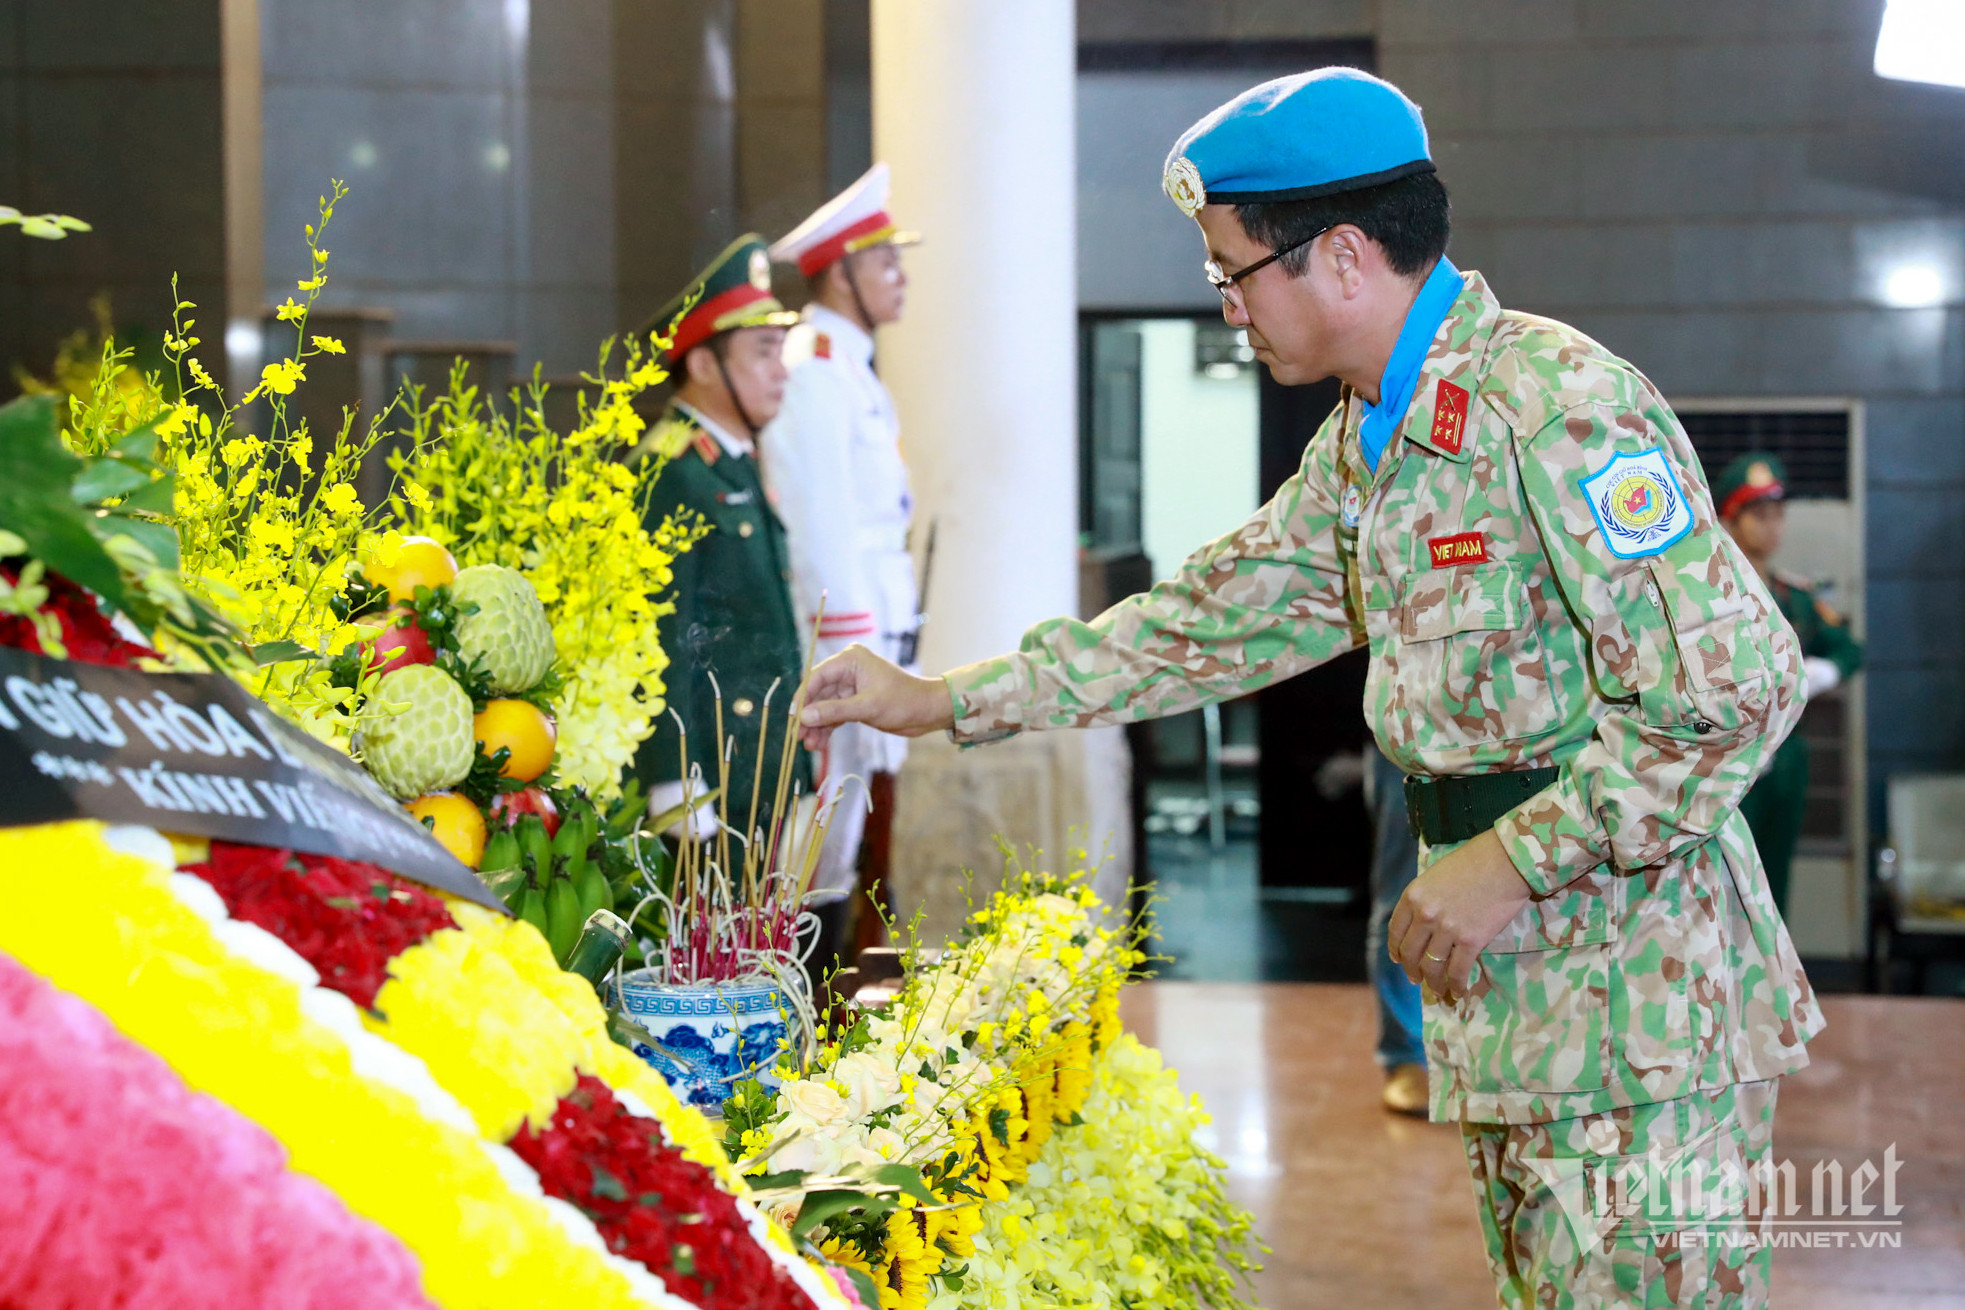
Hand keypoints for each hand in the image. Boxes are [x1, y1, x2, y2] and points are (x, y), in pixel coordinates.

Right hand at [797, 643, 954, 749]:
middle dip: (809, 716)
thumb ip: (834, 711)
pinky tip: (818, 743)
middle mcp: (848, 669)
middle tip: (798, 737)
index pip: (816, 677)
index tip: (793, 719)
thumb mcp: (867, 707)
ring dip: (816, 725)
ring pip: (824, 706)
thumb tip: (804, 717)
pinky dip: (827, 727)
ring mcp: (851, 686)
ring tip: (809, 745)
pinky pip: (834, 713)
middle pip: (817, 693)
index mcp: (850, 659)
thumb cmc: (903, 702)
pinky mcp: (855, 701)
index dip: (802, 698)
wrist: (928, 711)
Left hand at [1388, 829, 1532, 1002]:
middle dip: (1412, 970)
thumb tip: (1422, 922)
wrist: (1505, 862)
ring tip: (1436, 990)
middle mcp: (1425, 915)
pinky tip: (1457, 992)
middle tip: (1416, 979)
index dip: (1396, 949)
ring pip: (1432, 966)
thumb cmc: (1473, 861)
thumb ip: (1425, 899)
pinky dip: (1456, 985)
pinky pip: (1457, 971)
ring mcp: (1447, 930)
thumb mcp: (1435, 876)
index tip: (1398, 959)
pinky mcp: (1471, 941)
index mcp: (1412, 896)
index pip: (1395, 931)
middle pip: (1411, 953)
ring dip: (1433, 982)